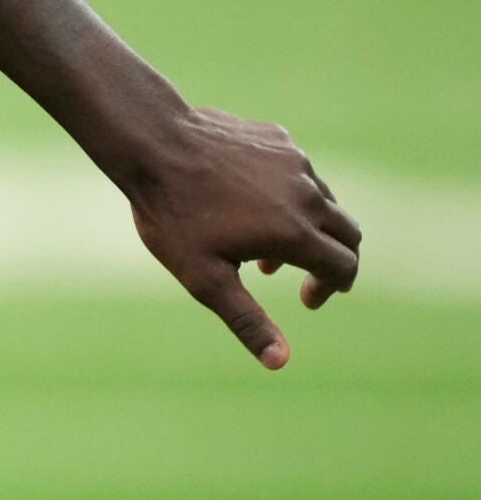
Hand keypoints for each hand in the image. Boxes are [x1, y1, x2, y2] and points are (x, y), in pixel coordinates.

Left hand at [126, 105, 362, 368]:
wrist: (151, 143)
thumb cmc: (173, 214)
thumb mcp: (204, 278)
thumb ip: (247, 320)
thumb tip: (280, 362)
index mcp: (296, 231)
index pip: (344, 267)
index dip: (330, 288)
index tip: (306, 300)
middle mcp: (307, 193)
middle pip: (348, 232)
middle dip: (333, 259)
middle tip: (302, 277)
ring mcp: (295, 160)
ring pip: (324, 199)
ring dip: (307, 226)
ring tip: (261, 245)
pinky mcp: (278, 137)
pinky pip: (298, 170)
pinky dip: (289, 193)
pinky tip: (248, 201)